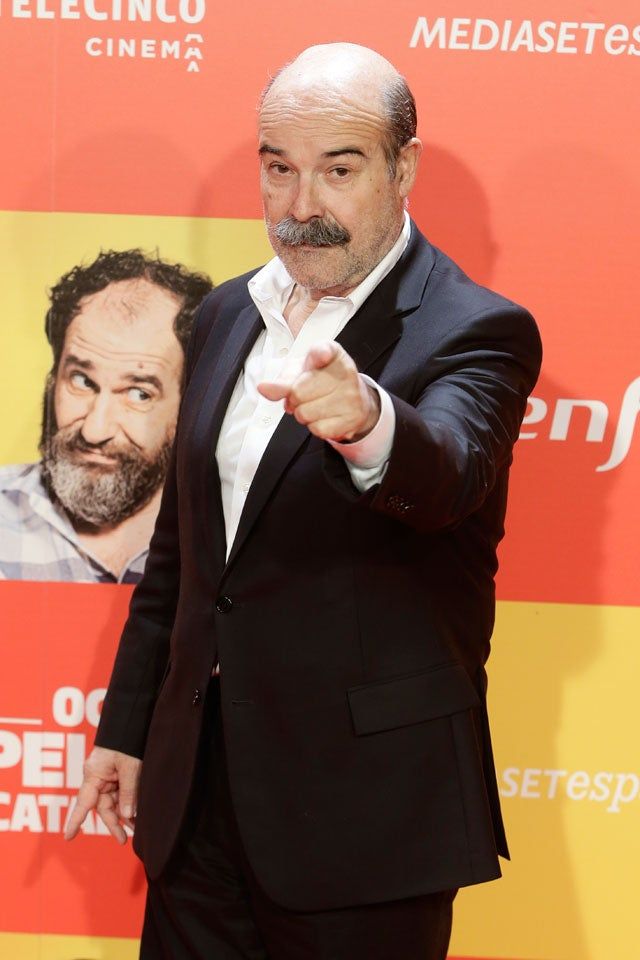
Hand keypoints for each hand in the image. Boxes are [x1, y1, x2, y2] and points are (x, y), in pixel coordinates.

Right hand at [64, 746, 141, 844]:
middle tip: (124, 839)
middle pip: (103, 805)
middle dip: (114, 822)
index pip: (83, 803)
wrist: (133, 718)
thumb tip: (127, 815)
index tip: (68, 837)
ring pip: (113, 800)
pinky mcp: (118, 773)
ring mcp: (108, 775)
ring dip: (125, 814)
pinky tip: (138, 813)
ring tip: (138, 828)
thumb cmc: (128, 740)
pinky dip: (128, 802)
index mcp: (94, 774)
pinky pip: (121, 792)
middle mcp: (98, 776)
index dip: (75, 820)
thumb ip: (129, 791)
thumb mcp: (131, 767)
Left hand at [257, 341, 379, 441]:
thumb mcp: (299, 373)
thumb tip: (263, 388)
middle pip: (298, 392)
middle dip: (294, 398)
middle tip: (306, 395)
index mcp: (332, 352)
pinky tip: (325, 416)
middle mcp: (345, 372)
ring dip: (303, 414)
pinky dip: (314, 426)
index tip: (322, 357)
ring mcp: (352, 396)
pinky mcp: (353, 418)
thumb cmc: (321, 381)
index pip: (323, 351)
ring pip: (305, 413)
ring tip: (315, 405)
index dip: (320, 354)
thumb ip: (281, 381)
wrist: (350, 397)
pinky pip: (317, 429)